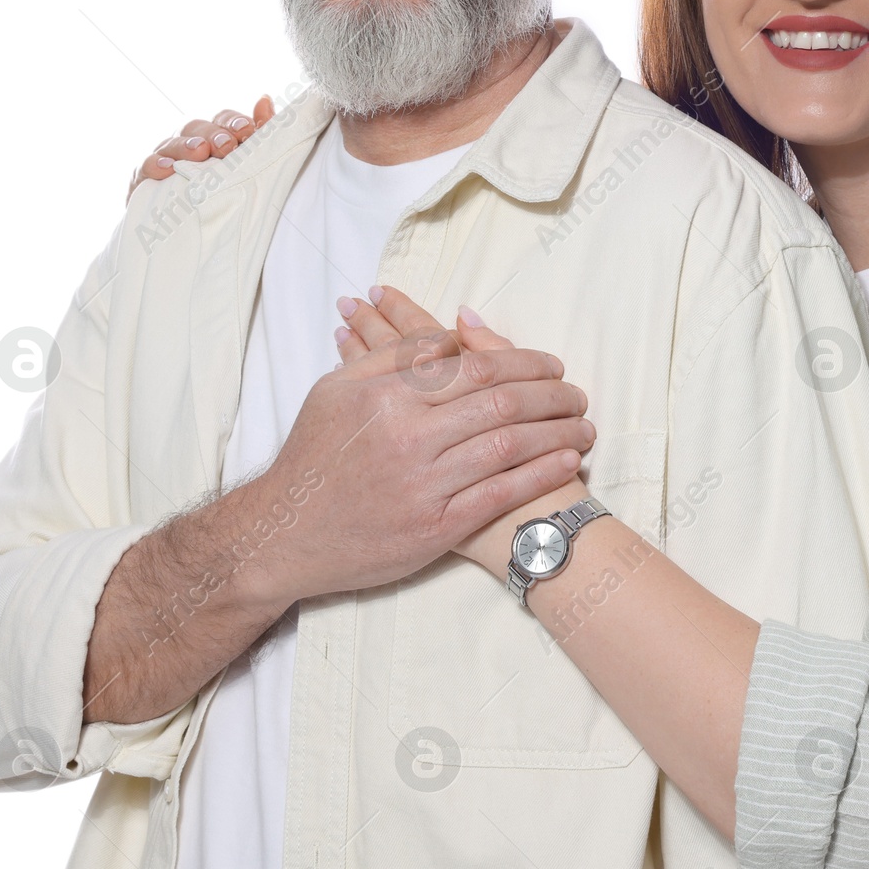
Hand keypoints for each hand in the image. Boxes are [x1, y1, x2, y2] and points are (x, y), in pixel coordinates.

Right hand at [128, 95, 275, 197]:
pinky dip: (156, 164)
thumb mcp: (245, 164)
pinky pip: (146, 167)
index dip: (234, 121)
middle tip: (228, 146)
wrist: (182, 229)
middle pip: (197, 127)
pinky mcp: (144, 180)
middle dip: (214, 134)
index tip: (247, 130)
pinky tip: (167, 168)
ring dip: (186, 146)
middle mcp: (187, 143)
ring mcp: (164, 159)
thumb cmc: (221, 192)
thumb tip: (265, 100)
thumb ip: (258, 133)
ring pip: (171, 144)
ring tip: (200, 151)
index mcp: (214, 138)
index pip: (223, 119)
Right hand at [253, 313, 593, 601]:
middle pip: (502, 402)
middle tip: (579, 393)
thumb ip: (395, 357)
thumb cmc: (313, 456)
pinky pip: (501, 495)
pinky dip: (541, 475)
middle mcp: (409, 437)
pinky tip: (567, 461)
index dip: (525, 361)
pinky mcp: (434, 528)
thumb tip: (454, 332)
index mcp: (389, 395)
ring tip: (586, 426)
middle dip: (553, 394)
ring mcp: (424, 485)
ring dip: (558, 432)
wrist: (282, 535)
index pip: (477, 366)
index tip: (552, 364)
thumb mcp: (338, 389)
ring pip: (509, 446)